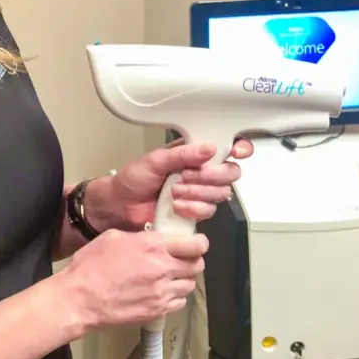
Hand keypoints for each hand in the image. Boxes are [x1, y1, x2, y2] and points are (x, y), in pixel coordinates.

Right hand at [61, 227, 208, 333]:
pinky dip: (174, 297)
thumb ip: (140, 236)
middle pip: (197, 265)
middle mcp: (163, 269)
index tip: (195, 243)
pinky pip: (179, 303)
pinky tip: (160, 292)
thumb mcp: (114, 237)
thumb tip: (153, 238)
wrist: (79, 299)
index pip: (196, 244)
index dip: (199, 243)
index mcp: (154, 246)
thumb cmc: (90, 266)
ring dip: (183, 279)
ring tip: (168, 277)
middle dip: (192, 260)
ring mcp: (162, 293)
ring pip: (190, 285)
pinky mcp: (157, 311)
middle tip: (180, 259)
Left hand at [88, 139, 253, 231]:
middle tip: (187, 175)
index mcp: (194, 152)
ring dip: (197, 193)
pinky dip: (192, 209)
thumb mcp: (155, 160)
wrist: (120, 205)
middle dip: (211, 176)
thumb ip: (182, 154)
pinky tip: (176, 206)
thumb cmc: (134, 178)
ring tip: (174, 192)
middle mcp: (201, 171)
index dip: (238, 148)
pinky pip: (208, 211)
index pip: (226, 147)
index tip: (235, 152)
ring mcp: (199, 192)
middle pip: (230, 173)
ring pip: (220, 194)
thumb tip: (209, 149)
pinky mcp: (195, 211)